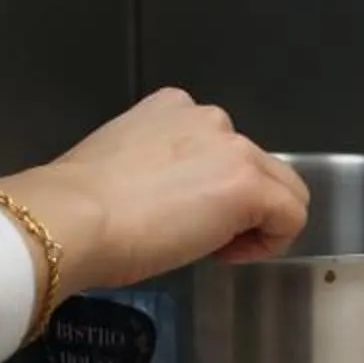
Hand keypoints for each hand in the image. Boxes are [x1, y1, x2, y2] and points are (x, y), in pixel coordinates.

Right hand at [0, 89, 310, 296]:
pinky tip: (227, 255)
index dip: (208, 188)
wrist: (73, 220)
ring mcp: (235, 148)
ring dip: (254, 222)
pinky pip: (291, 216)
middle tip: (196, 237)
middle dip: (236, 205)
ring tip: (210, 248)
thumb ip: (157, 169)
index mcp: (172, 108)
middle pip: (254, 166)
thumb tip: (166, 199)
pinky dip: (271, 242)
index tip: (178, 216)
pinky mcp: (251, 185)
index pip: (218, 147)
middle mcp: (210, 117)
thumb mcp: (122, 168)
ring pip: (279, 188)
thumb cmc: (81, 208)